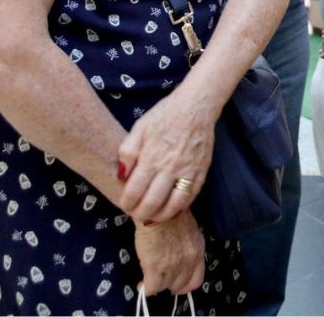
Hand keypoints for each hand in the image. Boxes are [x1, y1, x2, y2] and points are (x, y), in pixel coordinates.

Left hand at [118, 89, 215, 222]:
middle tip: (134, 214)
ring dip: (161, 215)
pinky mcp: (201, 172)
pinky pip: (191, 196)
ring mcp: (188, 172)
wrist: (196, 107)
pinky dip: (180, 207)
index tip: (123, 204)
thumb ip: (128, 152)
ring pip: (174, 204)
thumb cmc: (165, 115)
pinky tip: (171, 208)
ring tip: (152, 217)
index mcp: (151, 157)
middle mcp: (170, 168)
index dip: (126, 203)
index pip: (135, 191)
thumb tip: (121, 175)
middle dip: (140, 213)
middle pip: (153, 202)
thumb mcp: (139, 128)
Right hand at [134, 208, 204, 295]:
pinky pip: (152, 288)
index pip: (196, 280)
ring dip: (157, 284)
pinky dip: (145, 288)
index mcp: (198, 251)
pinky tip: (141, 284)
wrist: (156, 208)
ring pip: (165, 287)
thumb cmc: (169, 215)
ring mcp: (173, 265)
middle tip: (160, 277)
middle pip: (180, 285)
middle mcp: (189, 261)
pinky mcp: (156, 267)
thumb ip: (187, 248)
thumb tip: (178, 260)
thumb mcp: (188, 232)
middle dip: (169, 283)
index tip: (175, 281)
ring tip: (148, 278)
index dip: (184, 284)